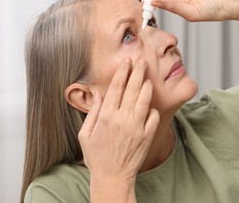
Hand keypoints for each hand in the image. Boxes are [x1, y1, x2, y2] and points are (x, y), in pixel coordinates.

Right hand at [78, 58, 158, 190]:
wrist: (113, 177)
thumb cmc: (96, 157)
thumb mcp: (85, 135)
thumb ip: (92, 113)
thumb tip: (98, 95)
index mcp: (106, 117)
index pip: (116, 87)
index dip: (122, 71)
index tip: (126, 61)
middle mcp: (122, 119)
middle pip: (132, 88)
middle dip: (137, 71)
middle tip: (142, 60)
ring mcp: (137, 127)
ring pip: (145, 99)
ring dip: (146, 86)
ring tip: (147, 77)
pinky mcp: (147, 135)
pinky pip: (153, 116)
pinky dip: (152, 108)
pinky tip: (148, 105)